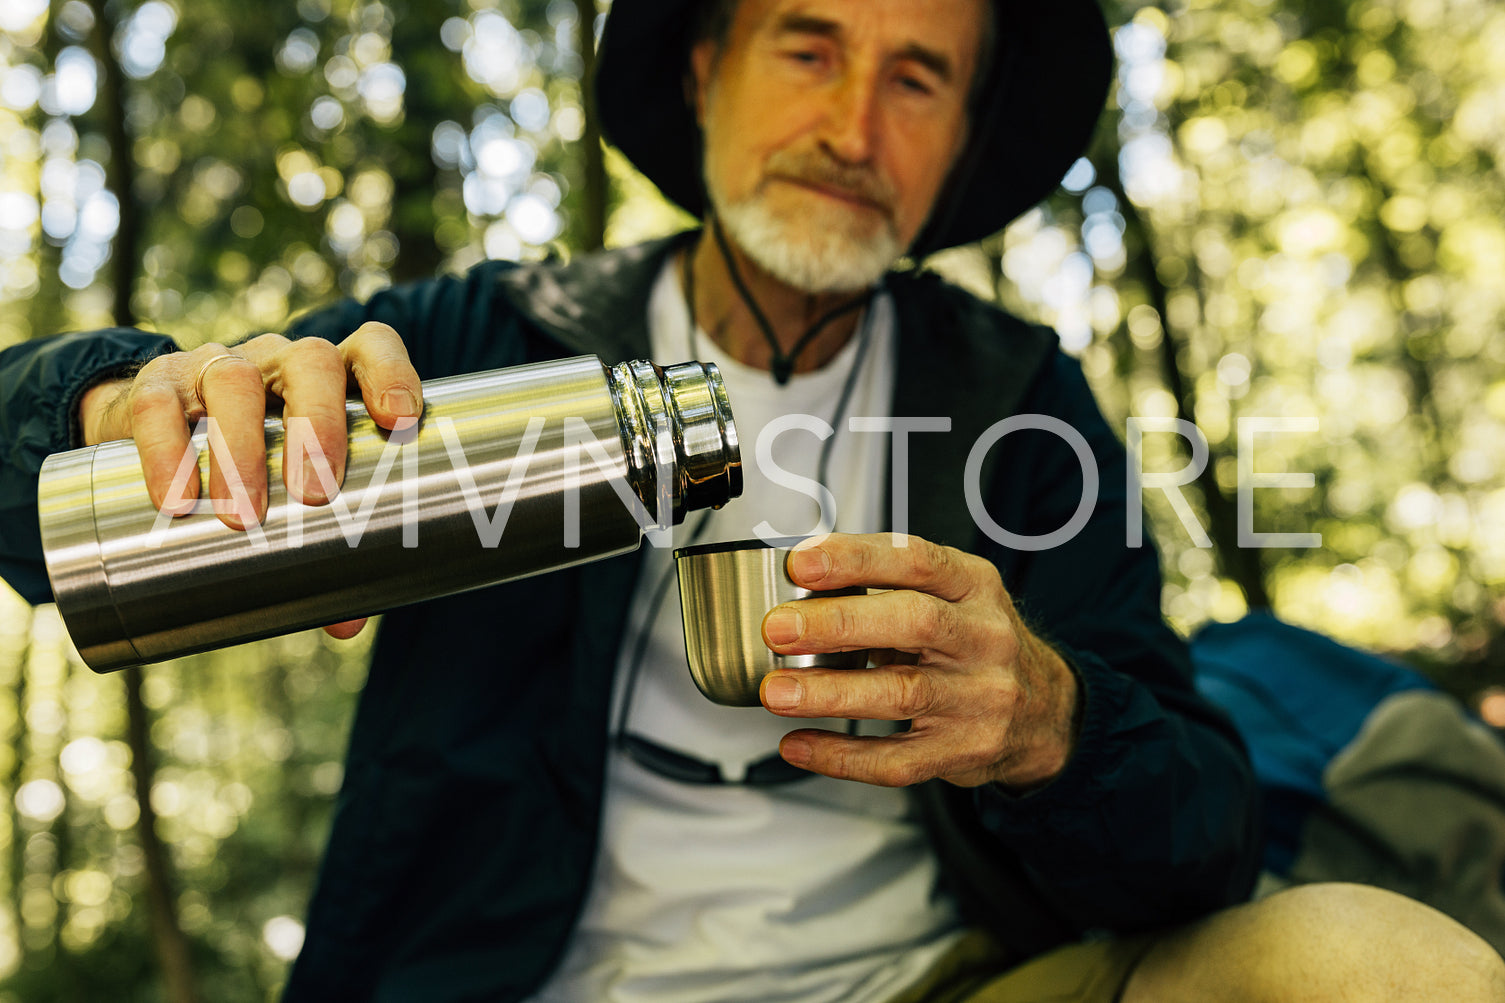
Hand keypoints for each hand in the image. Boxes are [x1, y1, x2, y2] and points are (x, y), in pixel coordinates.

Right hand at [78, 322, 423, 639]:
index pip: (370, 348)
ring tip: (243, 514)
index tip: (400, 421)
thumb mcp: (296, 493)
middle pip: (310, 363)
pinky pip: (160, 406)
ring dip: (241, 450)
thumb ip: (328, 550)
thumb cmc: (259, 464)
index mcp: (333, 376)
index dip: (390, 373)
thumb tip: (348, 622)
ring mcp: (219, 366)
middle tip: (317, 494)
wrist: (158, 430)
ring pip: (235, 382)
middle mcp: (282, 361)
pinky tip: (176, 499)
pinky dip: (167, 452)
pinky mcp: (158, 385)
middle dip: (318, 424)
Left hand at [758, 533, 1079, 789]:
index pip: (917, 560)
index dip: (857, 559)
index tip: (802, 564)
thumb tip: (799, 585)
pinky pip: (897, 759)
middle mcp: (984, 639)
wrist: (1045, 712)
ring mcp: (979, 699)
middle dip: (838, 624)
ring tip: (777, 692)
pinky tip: (799, 744)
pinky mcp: (964, 752)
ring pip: (902, 693)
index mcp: (975, 587)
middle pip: (913, 623)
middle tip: (779, 628)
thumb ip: (889, 587)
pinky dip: (841, 755)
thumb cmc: (974, 644)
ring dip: (830, 693)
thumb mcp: (952, 597)